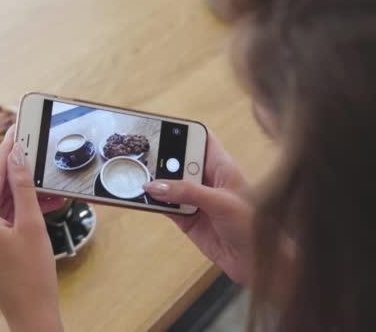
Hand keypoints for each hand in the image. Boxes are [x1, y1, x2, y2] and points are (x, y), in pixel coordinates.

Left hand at [0, 128, 63, 331]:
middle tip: (34, 150)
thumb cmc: (33, 275)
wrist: (31, 312)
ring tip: (47, 185)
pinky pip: (0, 219)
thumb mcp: (32, 225)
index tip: (16, 129)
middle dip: (19, 173)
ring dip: (23, 195)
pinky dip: (18, 211)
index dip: (8, 151)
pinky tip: (40, 203)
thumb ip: (22, 187)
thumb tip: (17, 156)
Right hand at [143, 133, 253, 284]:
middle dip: (162, 157)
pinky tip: (142, 197)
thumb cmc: (253, 227)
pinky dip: (154, 202)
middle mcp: (207, 181)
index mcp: (222, 167)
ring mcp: (195, 200)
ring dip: (155, 182)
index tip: (163, 127)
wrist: (255, 262)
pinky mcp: (187, 219)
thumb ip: (188, 192)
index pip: (202, 140)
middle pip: (179, 161)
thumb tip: (156, 185)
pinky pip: (166, 206)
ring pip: (169, 185)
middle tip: (140, 152)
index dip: (184, 131)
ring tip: (135, 174)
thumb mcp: (221, 203)